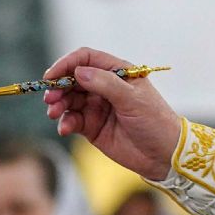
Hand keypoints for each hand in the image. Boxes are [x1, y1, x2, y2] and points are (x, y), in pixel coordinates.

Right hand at [42, 47, 180, 179]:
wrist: (164, 155)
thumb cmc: (154, 121)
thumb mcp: (132, 99)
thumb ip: (105, 84)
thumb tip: (79, 72)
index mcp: (117, 72)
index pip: (86, 59)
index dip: (67, 64)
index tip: (51, 76)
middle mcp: (104, 86)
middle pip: (73, 79)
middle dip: (59, 87)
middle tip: (51, 99)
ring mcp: (97, 106)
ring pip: (69, 100)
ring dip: (59, 105)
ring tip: (55, 113)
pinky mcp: (92, 126)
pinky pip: (72, 120)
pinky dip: (65, 123)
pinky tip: (65, 128)